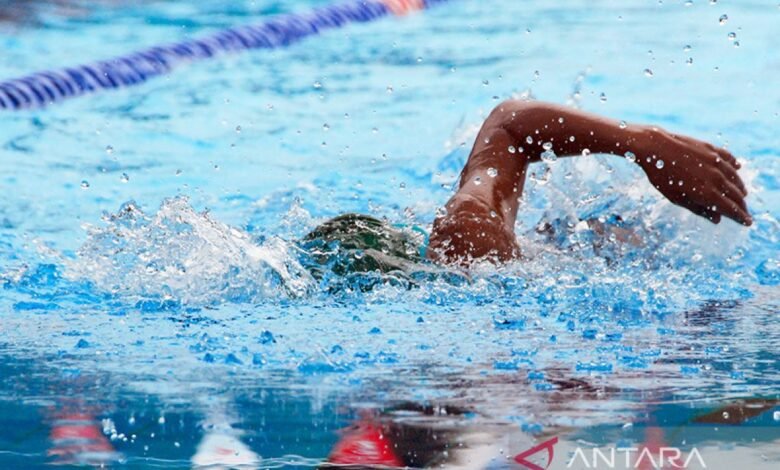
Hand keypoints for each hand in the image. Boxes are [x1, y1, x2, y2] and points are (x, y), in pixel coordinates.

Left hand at [636, 126, 750, 224]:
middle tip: (744, 212)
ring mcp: (715, 161)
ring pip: (735, 177)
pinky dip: (734, 165)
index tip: (748, 222)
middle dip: (742, 205)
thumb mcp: (676, 198)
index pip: (731, 209)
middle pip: (736, 195)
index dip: (741, 217)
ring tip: (742, 194)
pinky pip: (728, 158)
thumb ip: (698, 209)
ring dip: (740, 187)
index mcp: (707, 193)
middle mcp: (716, 177)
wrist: (655, 148)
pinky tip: (737, 168)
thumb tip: (717, 220)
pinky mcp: (711, 149)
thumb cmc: (662, 176)